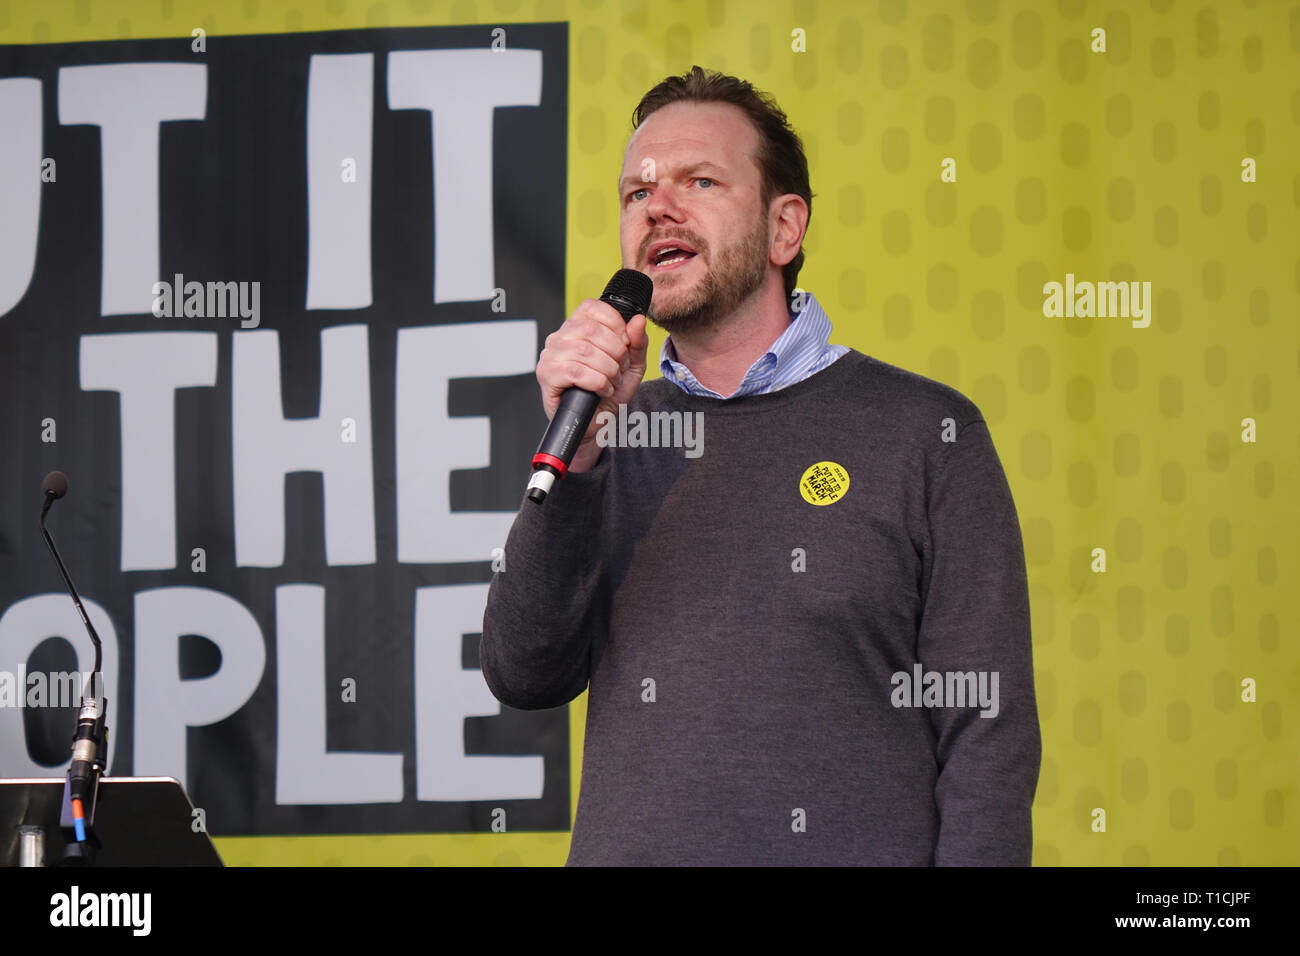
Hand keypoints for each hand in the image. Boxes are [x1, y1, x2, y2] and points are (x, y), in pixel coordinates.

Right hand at [535, 298, 649, 472]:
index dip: (615, 323)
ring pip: (585, 352)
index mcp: (576, 328)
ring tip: (611, 382)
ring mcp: (550, 356)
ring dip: (608, 370)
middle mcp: (559, 338)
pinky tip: (601, 390)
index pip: (592, 307)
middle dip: (615, 352)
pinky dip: (597, 382)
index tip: (625, 343)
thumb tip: (638, 320)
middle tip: (619, 369)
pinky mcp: (547, 376)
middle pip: (591, 330)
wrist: (596, 425)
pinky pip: (576, 372)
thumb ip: (637, 343)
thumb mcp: (630, 366)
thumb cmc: (608, 393)